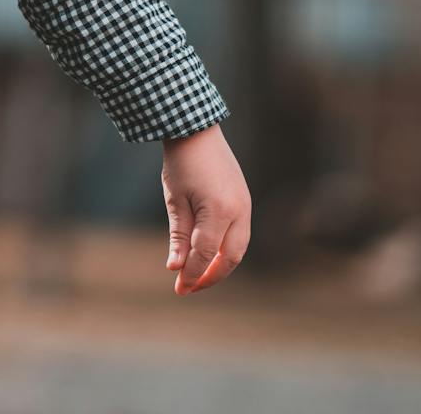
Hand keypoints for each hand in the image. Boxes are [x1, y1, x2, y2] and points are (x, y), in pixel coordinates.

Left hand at [161, 122, 250, 295]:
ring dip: (220, 266)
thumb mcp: (175, 200)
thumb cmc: (181, 163)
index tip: (178, 288)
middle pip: (230, 257)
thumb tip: (176, 268)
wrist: (197, 131)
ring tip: (198, 276)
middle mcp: (239, 211)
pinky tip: (208, 255)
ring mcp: (245, 205)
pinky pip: (240, 235)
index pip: (205, 254)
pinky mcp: (244, 201)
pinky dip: (225, 250)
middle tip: (188, 287)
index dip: (192, 274)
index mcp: (219, 210)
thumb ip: (179, 236)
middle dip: (210, 276)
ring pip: (238, 249)